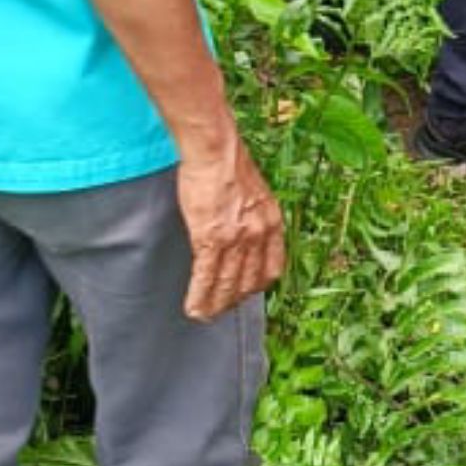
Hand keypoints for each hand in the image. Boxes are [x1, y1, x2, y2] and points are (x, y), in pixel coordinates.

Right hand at [175, 139, 285, 320]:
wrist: (216, 150)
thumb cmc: (228, 164)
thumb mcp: (254, 193)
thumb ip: (252, 215)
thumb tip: (243, 228)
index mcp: (272, 224)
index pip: (271, 267)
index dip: (258, 285)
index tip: (246, 292)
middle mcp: (259, 235)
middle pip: (249, 281)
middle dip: (234, 300)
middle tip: (220, 310)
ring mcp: (237, 239)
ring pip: (228, 283)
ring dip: (215, 304)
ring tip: (204, 315)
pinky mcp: (211, 237)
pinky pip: (207, 276)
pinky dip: (201, 296)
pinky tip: (193, 307)